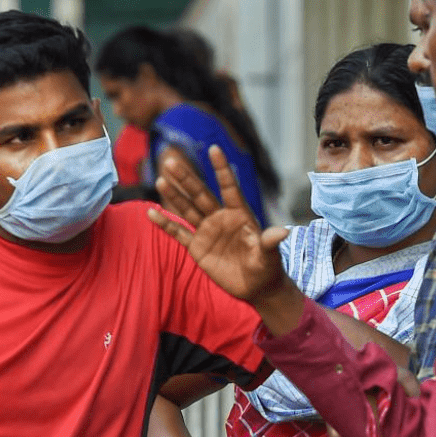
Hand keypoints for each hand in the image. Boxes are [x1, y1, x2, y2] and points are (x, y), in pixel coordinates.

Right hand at [147, 146, 291, 305]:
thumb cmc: (267, 268)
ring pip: (187, 209)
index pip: (228, 187)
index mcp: (240, 214)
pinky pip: (179, 233)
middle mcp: (221, 218)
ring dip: (174, 196)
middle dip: (187, 179)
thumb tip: (284, 231)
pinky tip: (151, 213)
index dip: (221, 169)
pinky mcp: (197, 247)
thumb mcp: (269, 255)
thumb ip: (270, 242)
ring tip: (161, 180)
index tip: (214, 149)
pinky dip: (165, 224)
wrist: (256, 287)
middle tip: (171, 162)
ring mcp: (207, 231)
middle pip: (201, 194)